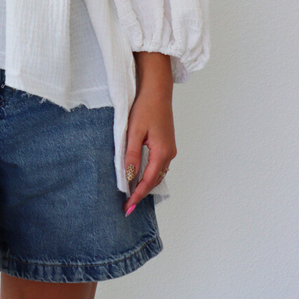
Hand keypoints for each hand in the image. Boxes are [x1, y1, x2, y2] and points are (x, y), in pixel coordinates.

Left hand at [123, 52, 175, 213]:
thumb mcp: (134, 132)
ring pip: (158, 174)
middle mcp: (169, 154)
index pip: (148, 181)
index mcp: (162, 152)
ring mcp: (170, 150)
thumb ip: (131, 155)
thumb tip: (129, 176)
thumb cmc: (145, 108)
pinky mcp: (167, 145)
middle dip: (141, 194)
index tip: (128, 206)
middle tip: (128, 206)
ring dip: (146, 185)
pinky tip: (140, 176)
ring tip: (132, 195)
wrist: (157, 91)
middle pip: (155, 180)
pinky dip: (149, 175)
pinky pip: (159, 166)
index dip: (137, 195)